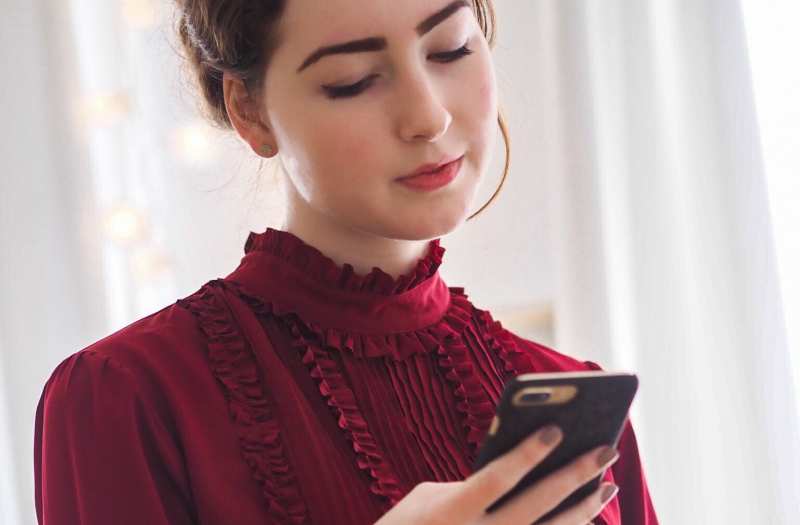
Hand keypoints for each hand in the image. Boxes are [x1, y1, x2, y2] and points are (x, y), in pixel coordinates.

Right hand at [374, 425, 618, 524]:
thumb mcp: (423, 500)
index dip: (526, 454)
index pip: (496, 479)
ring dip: (584, 508)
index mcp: (451, 513)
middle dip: (575, 475)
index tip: (555, 429)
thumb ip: (465, 485)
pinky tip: (586, 517)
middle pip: (536, 505)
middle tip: (606, 450)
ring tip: (607, 484)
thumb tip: (510, 473)